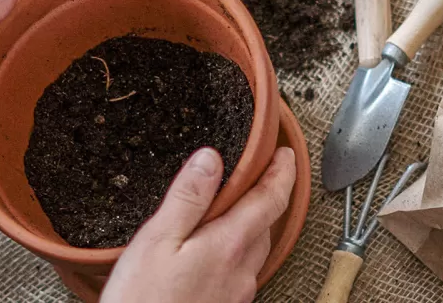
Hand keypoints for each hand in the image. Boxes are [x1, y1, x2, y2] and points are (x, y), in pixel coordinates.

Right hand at [101, 147, 296, 302]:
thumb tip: (211, 159)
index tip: (285, 153)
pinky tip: (216, 247)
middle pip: (267, 222)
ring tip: (237, 204)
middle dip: (267, 194)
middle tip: (260, 171)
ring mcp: (237, 292)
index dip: (283, 171)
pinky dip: (237, 247)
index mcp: (229, 245)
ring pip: (256, 247)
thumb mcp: (158, 240)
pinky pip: (242, 269)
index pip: (272, 199)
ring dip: (253, 221)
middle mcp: (242, 271)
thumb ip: (188, 198)